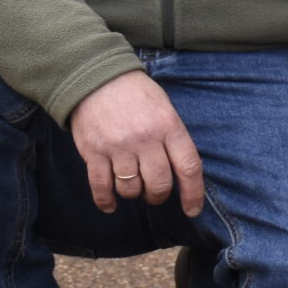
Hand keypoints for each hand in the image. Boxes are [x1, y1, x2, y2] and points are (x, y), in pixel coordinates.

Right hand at [67, 71, 204, 214]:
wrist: (97, 77)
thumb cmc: (136, 94)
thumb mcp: (165, 108)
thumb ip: (173, 138)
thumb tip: (181, 172)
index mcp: (169, 126)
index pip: (188, 167)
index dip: (193, 194)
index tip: (193, 210)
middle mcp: (145, 139)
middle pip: (160, 184)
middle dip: (159, 195)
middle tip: (155, 192)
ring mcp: (118, 147)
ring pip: (131, 189)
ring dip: (133, 193)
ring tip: (132, 184)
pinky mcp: (94, 153)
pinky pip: (101, 188)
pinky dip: (106, 201)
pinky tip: (110, 205)